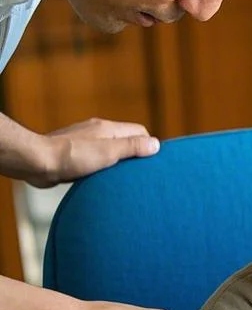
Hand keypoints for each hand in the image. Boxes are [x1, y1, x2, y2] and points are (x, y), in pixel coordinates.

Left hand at [29, 118, 159, 186]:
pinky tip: (98, 180)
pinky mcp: (73, 154)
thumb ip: (132, 147)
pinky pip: (95, 159)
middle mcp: (97, 131)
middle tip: (139, 175)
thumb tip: (156, 145)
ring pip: (110, 151)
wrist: (37, 162)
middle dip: (134, 156)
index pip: (139, 132)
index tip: (151, 164)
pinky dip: (101, 169)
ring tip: (120, 181)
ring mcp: (84, 142)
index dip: (147, 146)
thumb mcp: (109, 152)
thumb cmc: (72, 157)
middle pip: (125, 141)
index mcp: (108, 128)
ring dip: (116, 164)